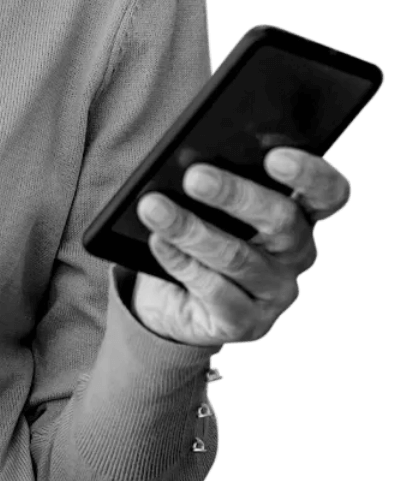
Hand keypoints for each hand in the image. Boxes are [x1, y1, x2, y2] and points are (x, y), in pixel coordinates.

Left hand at [130, 148, 351, 345]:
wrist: (172, 294)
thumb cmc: (199, 229)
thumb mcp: (208, 201)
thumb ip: (214, 179)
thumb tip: (189, 158)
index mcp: (300, 213)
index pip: (327, 192)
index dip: (310, 174)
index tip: (275, 157)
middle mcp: (297, 254)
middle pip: (281, 221)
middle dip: (235, 195)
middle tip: (195, 177)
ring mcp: (275, 293)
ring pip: (239, 257)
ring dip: (191, 229)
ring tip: (154, 208)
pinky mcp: (246, 323)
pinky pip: (214, 291)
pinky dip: (181, 262)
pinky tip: (159, 242)